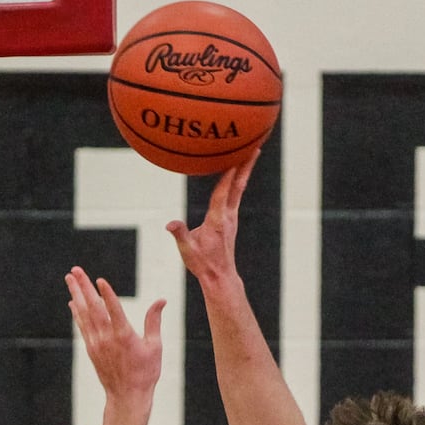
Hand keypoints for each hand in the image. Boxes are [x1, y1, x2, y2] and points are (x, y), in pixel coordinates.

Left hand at [65, 266, 163, 399]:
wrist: (127, 396)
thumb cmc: (145, 372)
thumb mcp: (155, 346)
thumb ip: (154, 321)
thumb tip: (161, 300)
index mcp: (124, 336)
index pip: (114, 310)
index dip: (107, 294)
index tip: (99, 280)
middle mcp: (107, 338)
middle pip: (93, 307)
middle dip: (83, 286)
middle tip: (75, 270)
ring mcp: (96, 343)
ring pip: (84, 314)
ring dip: (76, 294)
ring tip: (70, 278)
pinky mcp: (91, 349)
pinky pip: (82, 326)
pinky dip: (77, 312)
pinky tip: (73, 301)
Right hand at [165, 151, 257, 284]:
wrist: (220, 276)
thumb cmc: (202, 263)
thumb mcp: (187, 250)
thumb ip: (179, 234)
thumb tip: (170, 224)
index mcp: (217, 221)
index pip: (223, 194)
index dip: (228, 176)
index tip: (235, 158)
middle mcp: (228, 216)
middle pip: (238, 186)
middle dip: (245, 166)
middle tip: (254, 148)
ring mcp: (232, 217)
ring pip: (239, 189)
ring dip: (244, 170)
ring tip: (251, 153)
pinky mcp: (231, 220)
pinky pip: (235, 195)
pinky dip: (237, 181)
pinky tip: (237, 174)